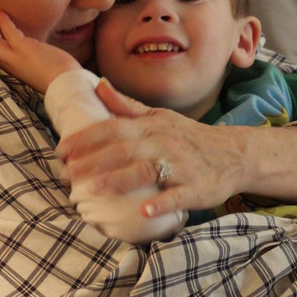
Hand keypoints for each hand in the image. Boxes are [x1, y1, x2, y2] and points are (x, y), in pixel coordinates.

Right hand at [0, 11, 79, 92]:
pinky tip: (0, 13)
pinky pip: (8, 32)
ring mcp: (16, 58)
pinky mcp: (24, 49)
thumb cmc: (59, 77)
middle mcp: (12, 66)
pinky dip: (2, 22)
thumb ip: (34, 60)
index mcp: (15, 71)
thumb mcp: (40, 69)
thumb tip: (39, 51)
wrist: (66, 85)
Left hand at [56, 78, 296, 219]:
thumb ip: (127, 105)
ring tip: (94, 189)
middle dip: (94, 160)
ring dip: (119, 179)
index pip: (113, 128)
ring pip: (147, 170)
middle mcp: (164, 142)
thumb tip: (99, 85)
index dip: (86, 138)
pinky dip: (161, 204)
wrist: (235, 154)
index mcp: (152, 126)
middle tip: (68, 173)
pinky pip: (177, 196)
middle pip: (124, 149)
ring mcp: (181, 166)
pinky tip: (143, 211)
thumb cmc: (189, 137)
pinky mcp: (197, 188)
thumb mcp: (160, 117)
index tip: (61, 150)